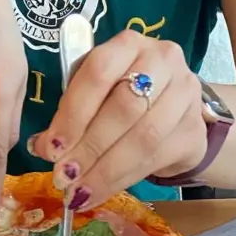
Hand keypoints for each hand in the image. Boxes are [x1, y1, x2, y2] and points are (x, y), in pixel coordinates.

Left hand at [31, 30, 206, 209]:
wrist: (176, 111)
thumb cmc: (124, 95)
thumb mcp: (96, 92)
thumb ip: (72, 113)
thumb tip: (41, 146)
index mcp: (129, 44)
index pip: (99, 72)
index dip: (73, 112)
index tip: (52, 147)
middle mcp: (162, 60)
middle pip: (124, 106)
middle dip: (89, 146)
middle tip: (64, 175)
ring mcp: (185, 94)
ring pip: (143, 136)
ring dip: (106, 169)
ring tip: (79, 190)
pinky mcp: (194, 129)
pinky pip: (157, 158)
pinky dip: (123, 179)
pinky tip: (100, 191)